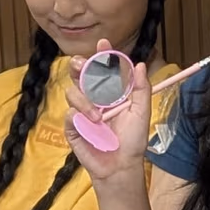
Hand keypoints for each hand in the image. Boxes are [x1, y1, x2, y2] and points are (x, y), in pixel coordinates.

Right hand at [63, 38, 153, 182]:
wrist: (121, 166)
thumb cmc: (133, 141)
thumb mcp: (141, 112)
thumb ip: (141, 89)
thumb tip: (139, 65)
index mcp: (111, 92)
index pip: (104, 68)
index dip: (102, 54)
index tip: (103, 43)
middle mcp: (94, 98)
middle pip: (80, 74)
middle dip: (79, 65)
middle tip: (82, 65)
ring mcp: (82, 112)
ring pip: (72, 92)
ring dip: (85, 101)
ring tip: (98, 117)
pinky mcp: (72, 127)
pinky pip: (68, 115)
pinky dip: (77, 117)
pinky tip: (88, 125)